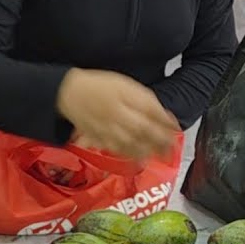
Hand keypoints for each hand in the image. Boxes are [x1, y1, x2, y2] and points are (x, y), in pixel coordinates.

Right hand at [57, 69, 178, 161]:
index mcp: (125, 99)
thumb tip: (164, 115)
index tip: (176, 130)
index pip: (151, 112)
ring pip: (130, 143)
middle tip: (171, 149)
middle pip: (143, 131)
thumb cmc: (100, 86)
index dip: (165, 123)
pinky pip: (114, 149)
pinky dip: (127, 154)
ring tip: (158, 157)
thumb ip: (145, 99)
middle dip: (160, 142)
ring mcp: (107, 129)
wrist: (68, 92)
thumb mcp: (125, 85)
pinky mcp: (97, 138)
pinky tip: (137, 158)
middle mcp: (117, 115)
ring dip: (146, 151)